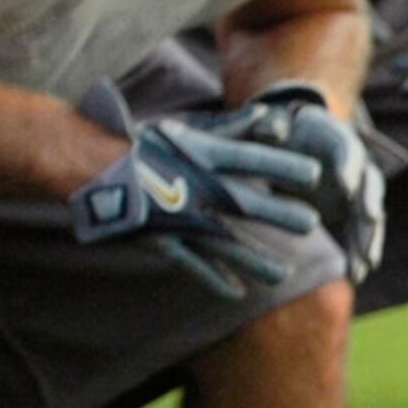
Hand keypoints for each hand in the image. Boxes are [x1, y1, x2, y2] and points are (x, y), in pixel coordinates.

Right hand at [66, 81, 323, 299]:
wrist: (92, 166)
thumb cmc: (150, 145)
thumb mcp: (193, 131)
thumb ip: (234, 129)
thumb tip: (270, 115)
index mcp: (199, 155)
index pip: (248, 158)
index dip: (281, 166)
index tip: (315, 174)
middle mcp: (192, 185)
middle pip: (242, 201)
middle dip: (276, 212)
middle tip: (311, 224)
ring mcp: (176, 215)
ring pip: (222, 241)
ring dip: (254, 259)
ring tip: (285, 275)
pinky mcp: (161, 238)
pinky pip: (191, 262)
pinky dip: (214, 278)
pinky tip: (239, 292)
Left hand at [208, 83, 388, 280]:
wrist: (291, 147)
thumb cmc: (279, 133)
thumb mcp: (270, 126)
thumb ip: (270, 127)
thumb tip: (274, 131)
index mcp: (336, 138)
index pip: (349, 149)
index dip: (349, 166)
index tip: (344, 185)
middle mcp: (356, 166)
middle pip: (370, 184)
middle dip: (369, 202)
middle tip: (367, 218)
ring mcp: (356, 193)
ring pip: (370, 215)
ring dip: (368, 238)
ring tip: (364, 263)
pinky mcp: (350, 214)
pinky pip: (359, 235)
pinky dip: (359, 254)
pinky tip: (356, 275)